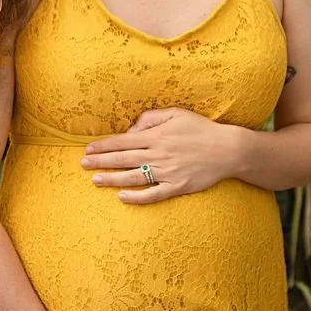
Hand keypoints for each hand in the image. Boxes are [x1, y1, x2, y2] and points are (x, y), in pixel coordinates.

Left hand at [81, 108, 236, 203]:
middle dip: (100, 161)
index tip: (88, 149)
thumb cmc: (201, 129)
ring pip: (133, 177)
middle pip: (123, 158)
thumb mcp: (176, 113)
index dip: (104, 146)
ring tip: (95, 180)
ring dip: (112, 179)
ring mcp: (167, 172)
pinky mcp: (177, 186)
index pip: (123, 141)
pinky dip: (137, 197)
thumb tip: (131, 128)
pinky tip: (122, 197)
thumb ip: (151, 118)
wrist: (228, 149)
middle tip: (82, 165)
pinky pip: (153, 194)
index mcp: (156, 135)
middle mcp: (158, 154)